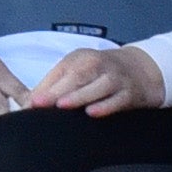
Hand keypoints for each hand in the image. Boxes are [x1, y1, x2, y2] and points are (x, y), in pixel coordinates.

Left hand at [27, 44, 165, 116]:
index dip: (46, 86)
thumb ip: (53, 85)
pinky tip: (93, 113)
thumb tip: (29, 103)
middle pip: (78, 75)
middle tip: (40, 104)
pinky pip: (118, 99)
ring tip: (63, 105)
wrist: (141, 69)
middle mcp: (98, 65)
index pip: (62, 71)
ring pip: (99, 85)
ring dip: (80, 95)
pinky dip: (106, 105)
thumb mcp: (77, 70)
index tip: (31, 102)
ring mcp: (116, 78)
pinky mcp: (130, 92)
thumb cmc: (100, 73)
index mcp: (81, 59)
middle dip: (58, 90)